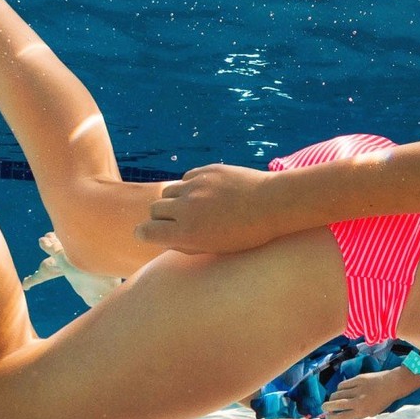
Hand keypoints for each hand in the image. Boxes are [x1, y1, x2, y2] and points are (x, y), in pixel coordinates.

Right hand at [135, 163, 283, 253]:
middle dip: (160, 217)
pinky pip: (186, 178)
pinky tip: (207, 194)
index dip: (145, 233)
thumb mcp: (215, 248)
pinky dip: (190, 187)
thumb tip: (166, 238)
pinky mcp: (206, 170)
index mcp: (186, 232)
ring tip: (192, 207)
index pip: (146, 231)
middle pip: (155, 209)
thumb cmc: (247, 234)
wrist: (273, 204)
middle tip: (173, 221)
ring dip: (174, 200)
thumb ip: (186, 244)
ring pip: (168, 191)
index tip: (148, 233)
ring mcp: (195, 186)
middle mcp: (185, 207)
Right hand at [324, 366, 419, 418]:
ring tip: (333, 398)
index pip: (341, 417)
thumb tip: (340, 414)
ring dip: (333, 397)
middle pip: (336, 405)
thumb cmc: (382, 401)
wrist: (392, 385)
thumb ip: (357, 413)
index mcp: (362, 412)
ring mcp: (358, 390)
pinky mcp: (358, 379)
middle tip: (323, 407)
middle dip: (327, 407)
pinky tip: (341, 389)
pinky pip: (344, 384)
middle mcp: (359, 402)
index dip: (332, 418)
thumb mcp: (371, 412)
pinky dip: (340, 388)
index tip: (327, 417)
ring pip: (338, 393)